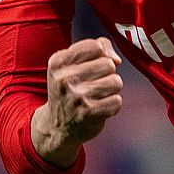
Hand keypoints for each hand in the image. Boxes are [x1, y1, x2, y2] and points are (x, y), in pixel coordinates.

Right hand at [34, 38, 124, 166]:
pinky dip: (112, 104)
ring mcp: (77, 97)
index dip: (100, 55)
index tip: (92, 65)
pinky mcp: (90, 113)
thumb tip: (116, 59)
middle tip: (93, 84)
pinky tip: (100, 107)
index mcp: (58, 62)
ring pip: (116, 82)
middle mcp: (65, 79)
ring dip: (111, 89)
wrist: (56, 126)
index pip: (95, 46)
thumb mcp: (71, 64)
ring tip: (97, 95)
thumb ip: (97, 48)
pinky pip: (117, 101)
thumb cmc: (69, 89)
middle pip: (109, 64)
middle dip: (107, 73)